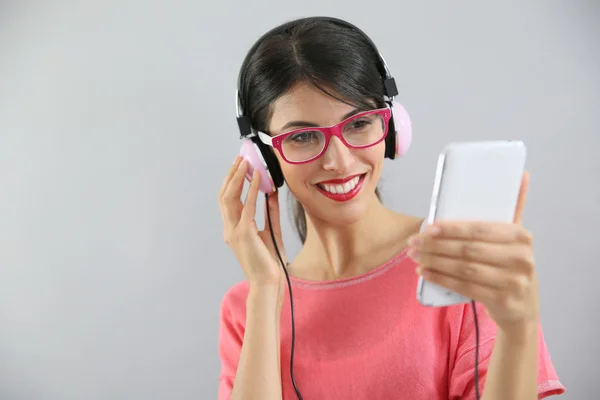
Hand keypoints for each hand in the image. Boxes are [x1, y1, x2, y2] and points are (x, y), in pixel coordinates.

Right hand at [218, 156, 285, 288]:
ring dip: (238, 178)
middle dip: (232, 175)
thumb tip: (271, 193)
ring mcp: (234, 231)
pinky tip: (258, 178)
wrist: (268, 281)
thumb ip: (270, 212)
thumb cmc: (270, 260)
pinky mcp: (244, 233)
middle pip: (224, 195)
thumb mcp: (271, 230)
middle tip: (240, 158)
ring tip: (246, 163)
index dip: (232, 181)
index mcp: (234, 229)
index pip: (228, 200)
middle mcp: (230, 228)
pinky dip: (252, 190)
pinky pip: (248, 206)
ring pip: (230, 198)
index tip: (240, 166)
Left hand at [408, 172, 538, 335]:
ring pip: (465, 269)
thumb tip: (521, 173)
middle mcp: (521, 259)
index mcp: (521, 236)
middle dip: (436, 245)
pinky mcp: (503, 301)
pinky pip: (465, 288)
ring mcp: (514, 282)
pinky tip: (425, 272)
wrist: (523, 307)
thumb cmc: (510, 264)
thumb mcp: (515, 237)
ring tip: (415, 256)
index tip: (428, 227)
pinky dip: (442, 279)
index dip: (452, 229)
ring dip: (435, 261)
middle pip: (469, 250)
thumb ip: (514, 207)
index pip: (480, 229)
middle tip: (413, 242)